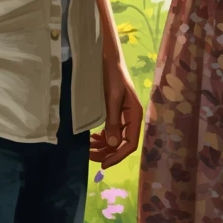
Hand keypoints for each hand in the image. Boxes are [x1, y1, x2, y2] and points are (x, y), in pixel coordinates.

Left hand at [91, 54, 143, 168]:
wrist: (107, 58)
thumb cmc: (112, 75)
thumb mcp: (112, 98)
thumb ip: (113, 120)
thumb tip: (112, 144)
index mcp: (135, 115)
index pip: (130, 143)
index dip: (117, 156)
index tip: (103, 164)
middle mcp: (130, 118)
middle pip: (122, 143)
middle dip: (107, 152)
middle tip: (89, 156)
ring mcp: (122, 115)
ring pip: (115, 139)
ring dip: (103, 146)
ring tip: (88, 149)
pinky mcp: (114, 112)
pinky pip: (110, 131)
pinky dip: (101, 138)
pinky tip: (92, 139)